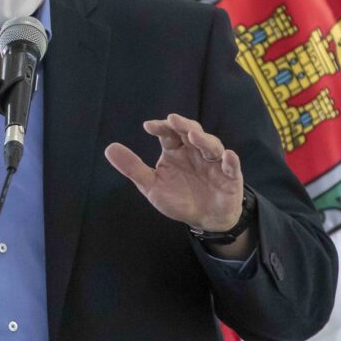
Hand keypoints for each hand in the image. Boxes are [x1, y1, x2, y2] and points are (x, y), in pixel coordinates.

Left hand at [105, 113, 243, 232]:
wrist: (204, 220)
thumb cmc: (178, 198)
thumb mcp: (151, 185)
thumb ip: (133, 167)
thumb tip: (109, 148)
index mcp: (175, 151)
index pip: (168, 133)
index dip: (161, 127)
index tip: (149, 126)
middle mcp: (195, 151)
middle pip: (191, 132)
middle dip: (183, 125)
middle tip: (173, 120)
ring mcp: (214, 162)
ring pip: (211, 145)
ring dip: (203, 139)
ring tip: (193, 135)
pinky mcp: (230, 176)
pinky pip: (232, 166)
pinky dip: (230, 160)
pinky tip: (227, 156)